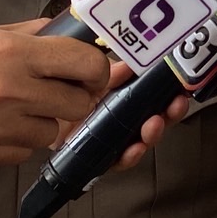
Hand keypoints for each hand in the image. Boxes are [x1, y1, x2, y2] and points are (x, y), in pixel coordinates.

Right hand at [0, 20, 108, 166]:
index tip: (91, 72)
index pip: (85, 65)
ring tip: (17, 107)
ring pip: (49, 134)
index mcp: (10, 53)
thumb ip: (25, 36)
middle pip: (76, 105)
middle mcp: (5, 91)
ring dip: (42, 122)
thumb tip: (64, 33)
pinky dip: (15, 143)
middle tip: (60, 91)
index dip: (96, 71)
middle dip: (74, 99)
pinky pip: (18, 155)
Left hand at [59, 61, 191, 171]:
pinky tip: (133, 149)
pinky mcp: (102, 155)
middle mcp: (123, 115)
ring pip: (144, 137)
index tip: (180, 83)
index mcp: (122, 92)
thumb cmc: (61, 93)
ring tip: (153, 126)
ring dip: (153, 132)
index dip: (170, 88)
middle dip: (170, 111)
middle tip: (175, 105)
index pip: (154, 90)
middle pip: (157, 114)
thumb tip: (131, 58)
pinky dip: (130, 155)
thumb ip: (110, 70)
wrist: (37, 116)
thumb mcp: (88, 75)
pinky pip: (120, 159)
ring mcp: (115, 136)